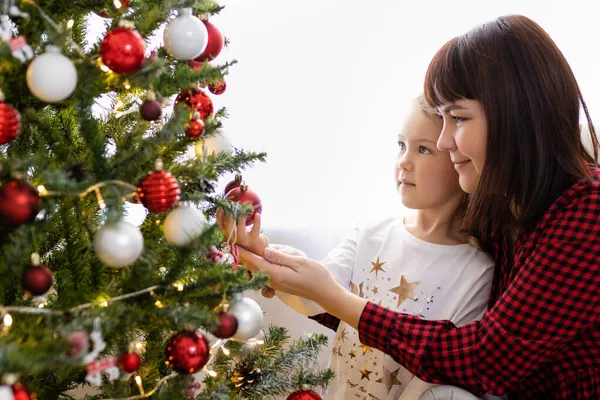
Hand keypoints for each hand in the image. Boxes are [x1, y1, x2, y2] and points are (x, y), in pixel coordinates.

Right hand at [216, 209, 268, 255]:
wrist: (257, 249)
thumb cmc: (245, 237)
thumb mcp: (235, 231)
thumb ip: (230, 222)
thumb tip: (226, 207)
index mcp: (228, 237)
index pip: (220, 228)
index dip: (218, 218)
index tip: (220, 208)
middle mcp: (234, 240)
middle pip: (228, 230)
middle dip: (228, 218)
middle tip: (231, 206)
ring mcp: (244, 241)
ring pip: (240, 230)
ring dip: (241, 219)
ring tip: (243, 208)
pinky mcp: (254, 240)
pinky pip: (255, 230)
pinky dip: (257, 221)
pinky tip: (257, 214)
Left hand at [238, 246, 368, 328]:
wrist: (324, 292)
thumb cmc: (315, 276)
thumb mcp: (299, 262)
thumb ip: (281, 257)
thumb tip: (264, 251)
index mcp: (275, 274)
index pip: (255, 261)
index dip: (243, 253)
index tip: (231, 245)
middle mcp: (272, 280)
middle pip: (253, 266)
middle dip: (245, 255)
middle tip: (236, 242)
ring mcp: (275, 282)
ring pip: (259, 269)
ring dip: (252, 259)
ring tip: (247, 246)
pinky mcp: (279, 282)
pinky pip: (266, 272)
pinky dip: (261, 264)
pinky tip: (264, 256)